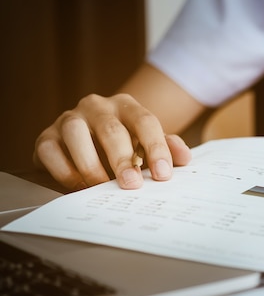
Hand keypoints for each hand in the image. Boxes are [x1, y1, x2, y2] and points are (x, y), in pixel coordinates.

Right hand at [33, 93, 191, 190]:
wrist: (86, 143)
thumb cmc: (125, 145)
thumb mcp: (148, 144)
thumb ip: (167, 148)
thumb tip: (185, 158)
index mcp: (127, 106)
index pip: (145, 122)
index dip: (156, 148)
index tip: (163, 175)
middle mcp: (97, 107)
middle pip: (111, 130)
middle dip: (122, 160)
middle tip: (132, 185)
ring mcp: (69, 119)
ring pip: (77, 136)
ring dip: (91, 166)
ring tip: (102, 188)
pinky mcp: (46, 136)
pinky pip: (51, 152)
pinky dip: (65, 172)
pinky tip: (79, 187)